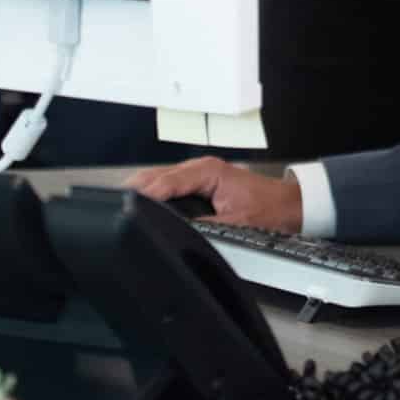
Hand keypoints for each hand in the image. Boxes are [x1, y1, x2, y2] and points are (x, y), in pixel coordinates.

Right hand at [127, 157, 303, 232]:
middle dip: (132, 192)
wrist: (290, 206)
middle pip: (154, 177)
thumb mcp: (236, 224)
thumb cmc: (270, 210)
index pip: (165, 181)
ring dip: (139, 192)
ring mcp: (197, 174)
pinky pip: (166, 186)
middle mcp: (200, 168)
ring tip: (117, 209)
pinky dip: (151, 194)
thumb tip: (176, 232)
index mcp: (208, 171)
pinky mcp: (197, 183)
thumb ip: (204, 228)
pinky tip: (139, 206)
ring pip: (157, 180)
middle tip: (109, 209)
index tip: (123, 205)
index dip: (142, 195)